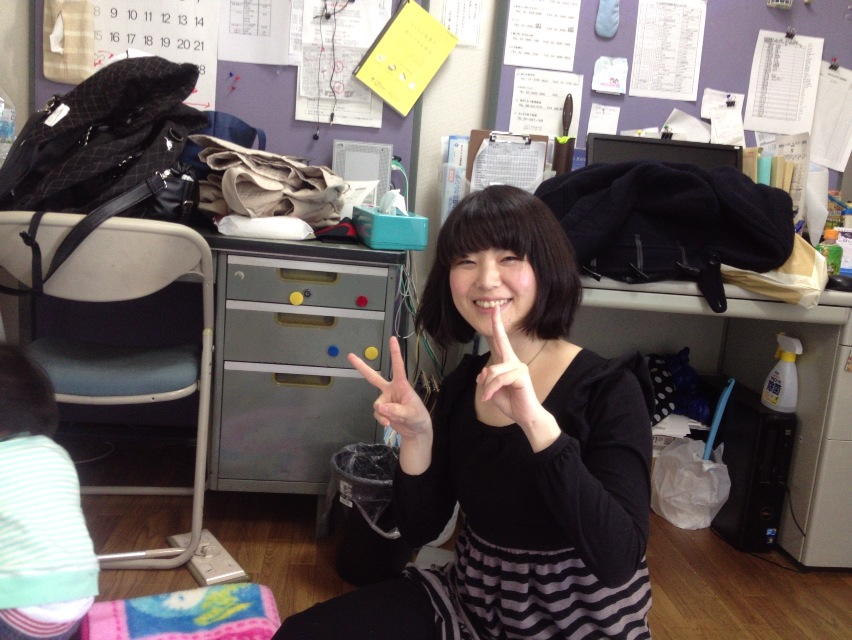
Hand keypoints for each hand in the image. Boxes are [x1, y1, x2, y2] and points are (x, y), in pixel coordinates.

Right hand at [347, 337, 431, 440]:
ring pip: (377, 404)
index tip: (392, 339)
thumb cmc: (418, 417)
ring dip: (383, 413)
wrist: (416, 431)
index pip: (397, 367)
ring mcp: (385, 400)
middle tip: (350, 356)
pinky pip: (377, 414)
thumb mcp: (412, 414)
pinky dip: (381, 420)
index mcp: (401, 385)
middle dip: (361, 367)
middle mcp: (391, 390)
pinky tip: (389, 424)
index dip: (395, 353)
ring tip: (393, 420)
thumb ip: (397, 410)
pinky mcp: (382, 411)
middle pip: (373, 377)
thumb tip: (381, 407)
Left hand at [476, 305, 542, 427]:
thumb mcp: (491, 391)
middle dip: (497, 325)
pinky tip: (490, 397)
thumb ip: (486, 380)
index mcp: (506, 363)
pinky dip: (492, 389)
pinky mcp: (521, 375)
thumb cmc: (511, 402)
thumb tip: (483, 371)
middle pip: (501, 342)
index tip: (495, 311)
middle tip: (494, 307)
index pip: (499, 342)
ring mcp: (518, 367)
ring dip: (487, 386)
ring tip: (488, 396)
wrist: (525, 416)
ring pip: (493, 370)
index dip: (497, 327)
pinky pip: (499, 379)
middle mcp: (513, 361)